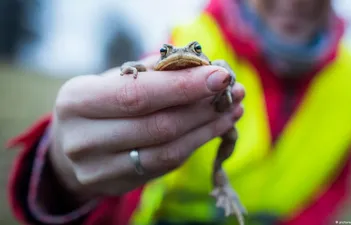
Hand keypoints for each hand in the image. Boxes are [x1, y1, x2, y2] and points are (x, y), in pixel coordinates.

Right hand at [48, 55, 244, 201]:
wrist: (71, 145)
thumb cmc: (99, 103)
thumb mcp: (112, 80)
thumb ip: (153, 73)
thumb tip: (205, 68)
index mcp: (78, 100)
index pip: (138, 94)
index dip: (183, 86)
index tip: (220, 76)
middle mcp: (83, 138)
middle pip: (158, 126)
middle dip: (203, 108)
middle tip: (234, 92)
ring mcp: (98, 168)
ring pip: (168, 151)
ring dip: (207, 129)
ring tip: (232, 110)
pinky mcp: (116, 185)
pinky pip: (166, 166)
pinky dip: (195, 144)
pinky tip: (213, 127)